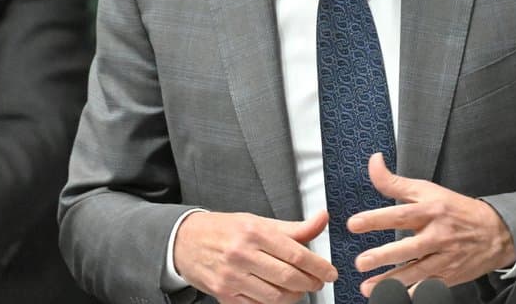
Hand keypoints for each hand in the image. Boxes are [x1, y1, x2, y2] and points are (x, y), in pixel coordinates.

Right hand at [173, 209, 336, 303]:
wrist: (185, 241)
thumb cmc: (225, 230)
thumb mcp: (259, 222)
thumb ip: (293, 228)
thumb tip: (323, 219)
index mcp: (254, 232)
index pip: (296, 253)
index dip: (318, 266)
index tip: (330, 272)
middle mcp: (242, 255)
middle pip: (288, 277)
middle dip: (310, 283)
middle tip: (318, 282)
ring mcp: (232, 278)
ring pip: (275, 297)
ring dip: (294, 296)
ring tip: (300, 289)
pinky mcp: (225, 295)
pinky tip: (279, 295)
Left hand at [348, 153, 515, 295]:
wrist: (496, 232)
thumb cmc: (456, 210)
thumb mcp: (428, 190)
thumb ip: (395, 182)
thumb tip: (374, 162)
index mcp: (431, 211)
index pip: (401, 215)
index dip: (377, 219)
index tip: (354, 223)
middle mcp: (438, 235)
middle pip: (409, 247)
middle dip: (384, 256)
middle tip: (361, 261)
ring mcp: (444, 258)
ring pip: (416, 272)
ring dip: (391, 282)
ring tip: (368, 288)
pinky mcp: (449, 276)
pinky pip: (429, 286)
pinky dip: (414, 293)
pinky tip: (397, 297)